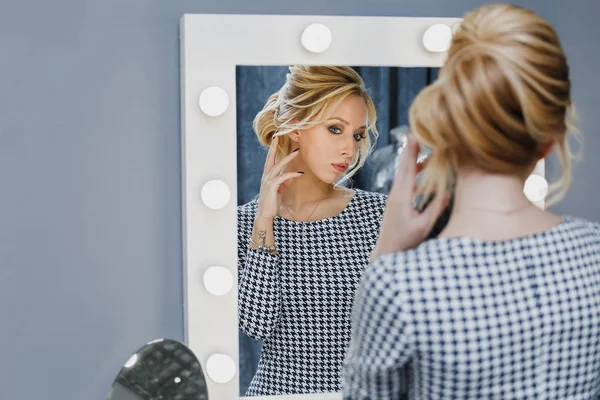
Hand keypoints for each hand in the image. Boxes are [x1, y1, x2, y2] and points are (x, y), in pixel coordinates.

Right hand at [256, 136, 302, 220]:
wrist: (265, 214)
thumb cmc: (272, 202)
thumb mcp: (280, 190)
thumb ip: (285, 181)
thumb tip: (293, 175)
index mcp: (267, 176)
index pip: (269, 160)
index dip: (272, 149)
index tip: (275, 139)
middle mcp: (266, 176)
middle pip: (271, 158)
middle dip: (275, 147)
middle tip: (280, 136)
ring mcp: (268, 181)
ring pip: (278, 165)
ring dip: (288, 158)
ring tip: (297, 151)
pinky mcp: (272, 186)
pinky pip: (283, 177)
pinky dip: (291, 174)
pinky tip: (299, 173)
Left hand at [371, 136, 449, 259]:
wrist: (387, 251)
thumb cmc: (404, 241)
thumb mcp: (423, 226)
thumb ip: (435, 209)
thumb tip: (448, 192)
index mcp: (402, 197)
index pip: (409, 170)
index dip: (412, 152)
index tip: (415, 136)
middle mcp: (396, 194)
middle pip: (405, 168)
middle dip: (412, 151)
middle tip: (419, 135)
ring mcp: (394, 197)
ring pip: (404, 175)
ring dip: (414, 163)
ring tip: (426, 153)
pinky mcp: (396, 202)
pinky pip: (405, 183)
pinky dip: (413, 174)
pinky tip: (422, 173)